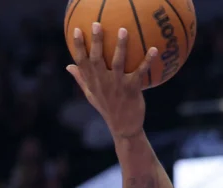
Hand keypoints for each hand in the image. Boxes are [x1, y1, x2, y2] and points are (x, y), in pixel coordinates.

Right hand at [66, 23, 158, 138]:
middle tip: (97, 24)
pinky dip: (147, 61)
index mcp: (92, 82)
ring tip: (123, 31)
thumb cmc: (107, 108)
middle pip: (96, 59)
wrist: (124, 127)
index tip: (77, 30)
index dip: (78, 46)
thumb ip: (81, 79)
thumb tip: (68, 66)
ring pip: (118, 63)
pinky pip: (140, 72)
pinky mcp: (132, 90)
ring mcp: (117, 86)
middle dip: (96, 41)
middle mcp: (102, 82)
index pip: (81, 62)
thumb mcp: (91, 95)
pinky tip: (154, 49)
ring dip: (121, 46)